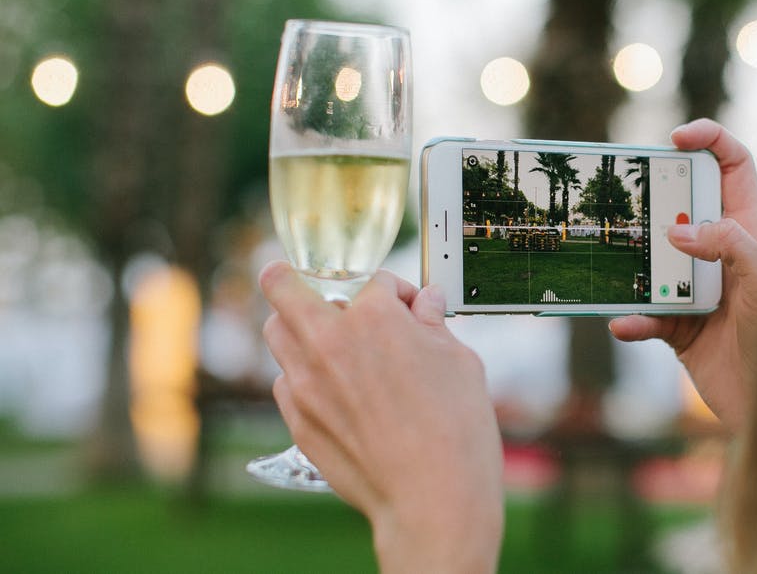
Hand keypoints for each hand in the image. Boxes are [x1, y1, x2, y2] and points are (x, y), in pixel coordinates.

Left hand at [260, 261, 502, 572]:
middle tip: (306, 281)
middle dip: (296, 278)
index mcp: (375, 318)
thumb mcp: (460, 362)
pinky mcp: (298, 421)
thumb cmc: (456, 430)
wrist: (433, 497)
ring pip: (277, 332)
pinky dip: (302, 375)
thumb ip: (434, 325)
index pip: (373, 280)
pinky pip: (285, 382)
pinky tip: (330, 387)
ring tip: (322, 336)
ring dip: (297, 325)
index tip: (411, 308)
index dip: (398, 291)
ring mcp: (306, 383)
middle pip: (285, 288)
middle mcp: (330, 342)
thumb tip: (427, 304)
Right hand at [609, 119, 756, 430]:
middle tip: (633, 201)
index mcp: (750, 231)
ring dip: (636, 265)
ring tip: (619, 264)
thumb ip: (727, 245)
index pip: (733, 169)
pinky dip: (634, 320)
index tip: (677, 138)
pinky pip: (647, 316)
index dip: (710, 141)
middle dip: (655, 201)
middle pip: (681, 209)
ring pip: (654, 262)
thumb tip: (676, 231)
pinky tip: (627, 323)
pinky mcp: (680, 329)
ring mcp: (698, 290)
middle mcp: (721, 255)